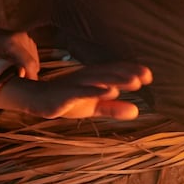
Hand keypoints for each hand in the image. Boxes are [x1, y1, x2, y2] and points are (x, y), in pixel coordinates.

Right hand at [0, 61, 152, 119]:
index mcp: (93, 78)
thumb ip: (113, 109)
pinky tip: (108, 92)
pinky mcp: (64, 96)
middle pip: (108, 74)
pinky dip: (94, 91)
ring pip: (97, 81)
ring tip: (134, 82)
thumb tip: (137, 112)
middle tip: (146, 76)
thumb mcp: (92, 107)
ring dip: (115, 80)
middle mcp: (85, 78)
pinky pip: (80, 93)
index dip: (130, 71)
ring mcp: (74, 85)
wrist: (34, 101)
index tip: (149, 75)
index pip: (114, 72)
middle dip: (126, 74)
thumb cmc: (67, 101)